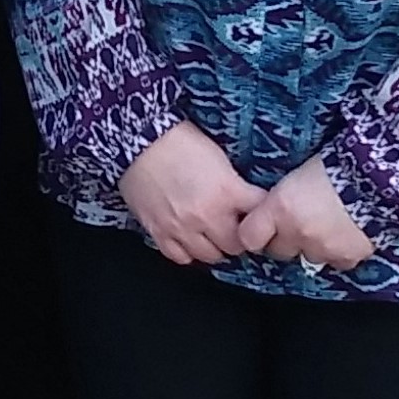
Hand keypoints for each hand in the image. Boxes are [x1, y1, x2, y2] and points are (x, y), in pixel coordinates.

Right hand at [119, 121, 266, 264]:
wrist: (138, 140)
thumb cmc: (179, 142)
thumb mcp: (218, 159)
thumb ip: (233, 186)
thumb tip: (245, 203)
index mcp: (227, 192)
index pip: (259, 216)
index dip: (261, 215)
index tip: (258, 214)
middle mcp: (206, 215)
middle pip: (236, 245)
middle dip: (238, 237)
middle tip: (234, 227)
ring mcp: (181, 227)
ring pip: (210, 256)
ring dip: (215, 247)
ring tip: (212, 234)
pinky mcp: (159, 232)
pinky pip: (180, 257)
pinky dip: (188, 252)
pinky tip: (190, 240)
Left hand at [234, 159, 373, 270]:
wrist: (380, 175)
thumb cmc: (337, 165)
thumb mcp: (298, 176)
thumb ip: (280, 201)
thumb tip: (271, 214)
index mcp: (279, 208)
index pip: (249, 238)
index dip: (255, 233)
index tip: (261, 229)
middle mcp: (296, 232)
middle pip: (278, 251)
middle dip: (285, 240)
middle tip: (300, 223)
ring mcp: (322, 248)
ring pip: (308, 258)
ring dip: (313, 246)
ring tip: (328, 225)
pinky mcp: (347, 257)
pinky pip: (336, 262)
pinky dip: (339, 252)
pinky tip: (347, 234)